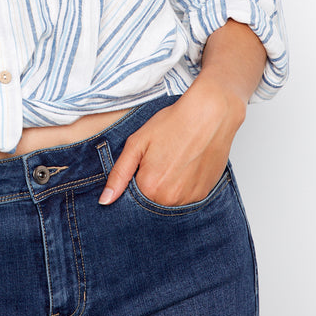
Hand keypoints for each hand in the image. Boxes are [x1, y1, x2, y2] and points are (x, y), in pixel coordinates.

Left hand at [98, 80, 245, 206]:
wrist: (210, 114)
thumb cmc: (173, 123)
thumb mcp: (137, 143)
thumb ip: (119, 174)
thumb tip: (105, 200)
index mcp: (149, 188)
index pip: (132, 197)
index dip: (134, 179)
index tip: (143, 163)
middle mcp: (170, 200)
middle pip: (151, 200)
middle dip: (150, 183)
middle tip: (160, 158)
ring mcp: (189, 199)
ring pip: (169, 200)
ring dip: (167, 186)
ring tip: (174, 159)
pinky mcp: (204, 195)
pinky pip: (186, 197)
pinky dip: (182, 185)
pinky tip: (185, 165)